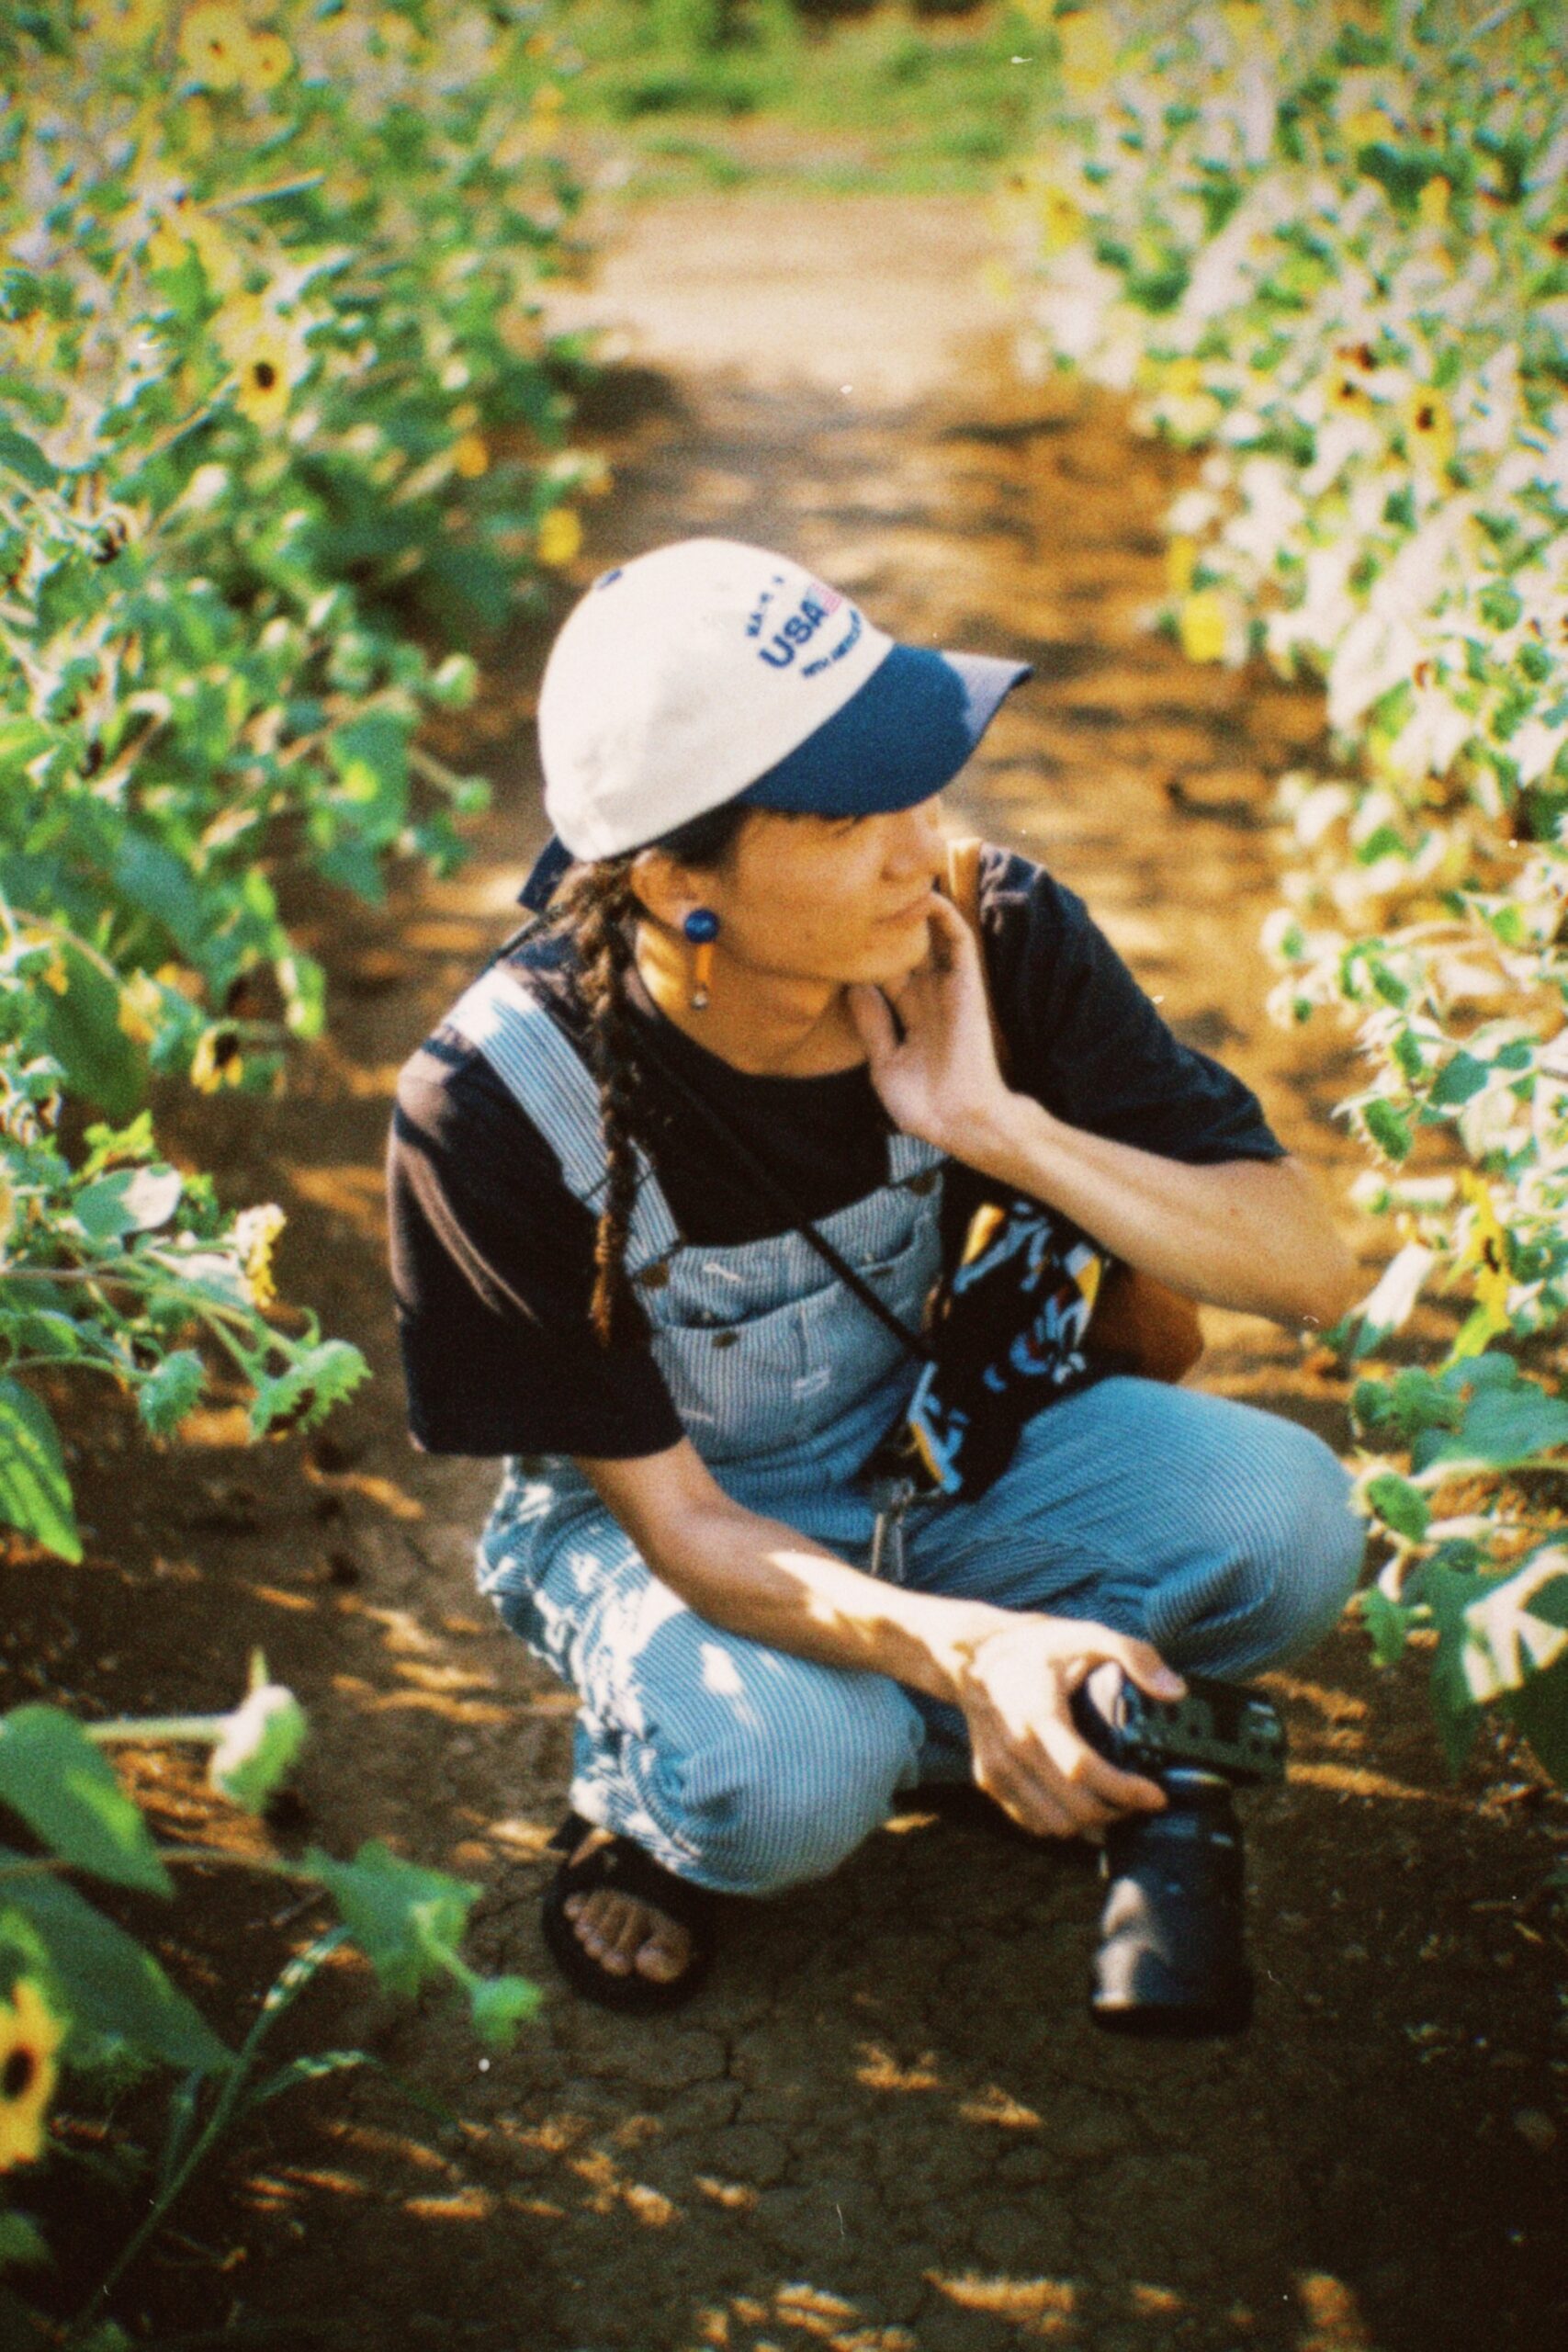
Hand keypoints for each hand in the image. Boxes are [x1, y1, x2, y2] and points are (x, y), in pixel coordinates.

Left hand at [846, 895, 1013, 1154]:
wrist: (958, 1120)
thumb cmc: (923, 1103)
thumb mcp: (884, 1062)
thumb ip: (872, 1023)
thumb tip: (852, 986)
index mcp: (910, 1014)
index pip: (883, 970)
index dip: (862, 949)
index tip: (834, 928)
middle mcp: (928, 995)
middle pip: (904, 946)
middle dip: (886, 920)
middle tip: (858, 889)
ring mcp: (947, 987)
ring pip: (932, 934)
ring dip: (916, 908)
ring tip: (891, 876)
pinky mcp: (967, 983)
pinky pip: (958, 939)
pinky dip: (943, 914)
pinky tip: (921, 893)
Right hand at [948, 1612, 1186, 1839]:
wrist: (973, 1654)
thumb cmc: (1036, 1646)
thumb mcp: (1088, 1635)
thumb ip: (1134, 1656)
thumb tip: (1176, 1691)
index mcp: (1037, 1713)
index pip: (1082, 1770)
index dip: (1124, 1791)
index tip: (1156, 1796)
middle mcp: (1012, 1748)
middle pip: (1072, 1807)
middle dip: (1116, 1812)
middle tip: (1141, 1801)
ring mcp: (997, 1768)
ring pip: (1052, 1824)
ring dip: (1090, 1824)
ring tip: (1116, 1806)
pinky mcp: (988, 1779)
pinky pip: (1030, 1821)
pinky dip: (1061, 1823)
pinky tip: (1082, 1806)